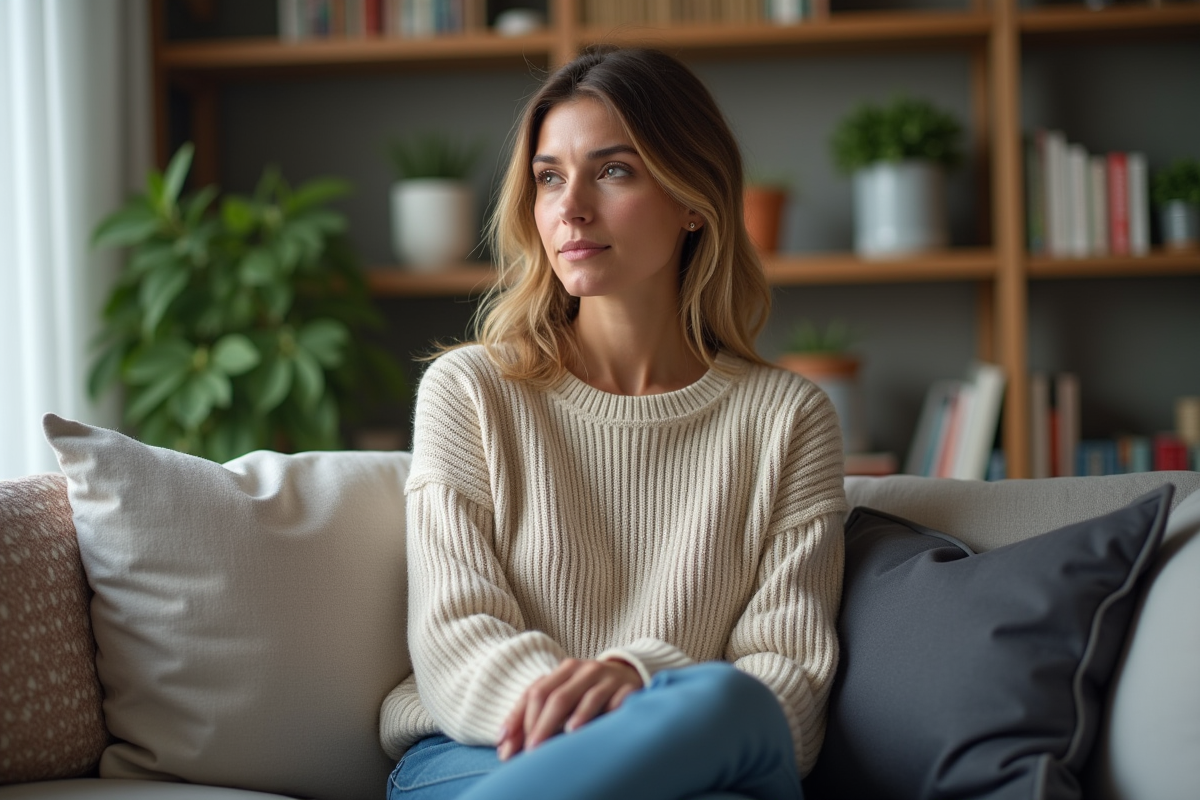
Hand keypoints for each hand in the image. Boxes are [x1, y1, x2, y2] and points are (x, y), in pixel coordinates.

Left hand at [497, 658, 641, 759]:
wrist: (630, 673)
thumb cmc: (588, 691)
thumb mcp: (563, 696)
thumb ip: (534, 717)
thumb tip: (504, 748)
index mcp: (564, 670)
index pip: (536, 692)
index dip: (518, 719)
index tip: (507, 747)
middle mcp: (584, 670)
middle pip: (557, 697)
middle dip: (542, 725)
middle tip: (532, 751)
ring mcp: (608, 678)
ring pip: (587, 697)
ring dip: (574, 718)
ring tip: (563, 737)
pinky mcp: (629, 688)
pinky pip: (618, 700)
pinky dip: (607, 713)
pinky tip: (597, 728)